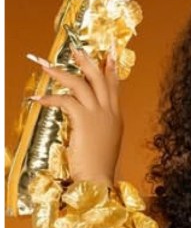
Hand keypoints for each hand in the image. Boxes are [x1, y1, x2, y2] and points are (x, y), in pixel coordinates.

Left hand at [30, 47, 122, 187]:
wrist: (98, 179)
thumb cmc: (99, 166)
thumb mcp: (106, 141)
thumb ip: (100, 126)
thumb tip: (87, 118)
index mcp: (115, 115)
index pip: (114, 85)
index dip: (111, 67)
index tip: (108, 51)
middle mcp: (109, 111)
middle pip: (99, 78)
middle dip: (87, 61)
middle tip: (75, 48)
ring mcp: (98, 114)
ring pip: (81, 84)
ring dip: (62, 73)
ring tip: (46, 65)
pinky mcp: (84, 120)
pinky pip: (66, 100)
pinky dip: (51, 97)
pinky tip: (38, 98)